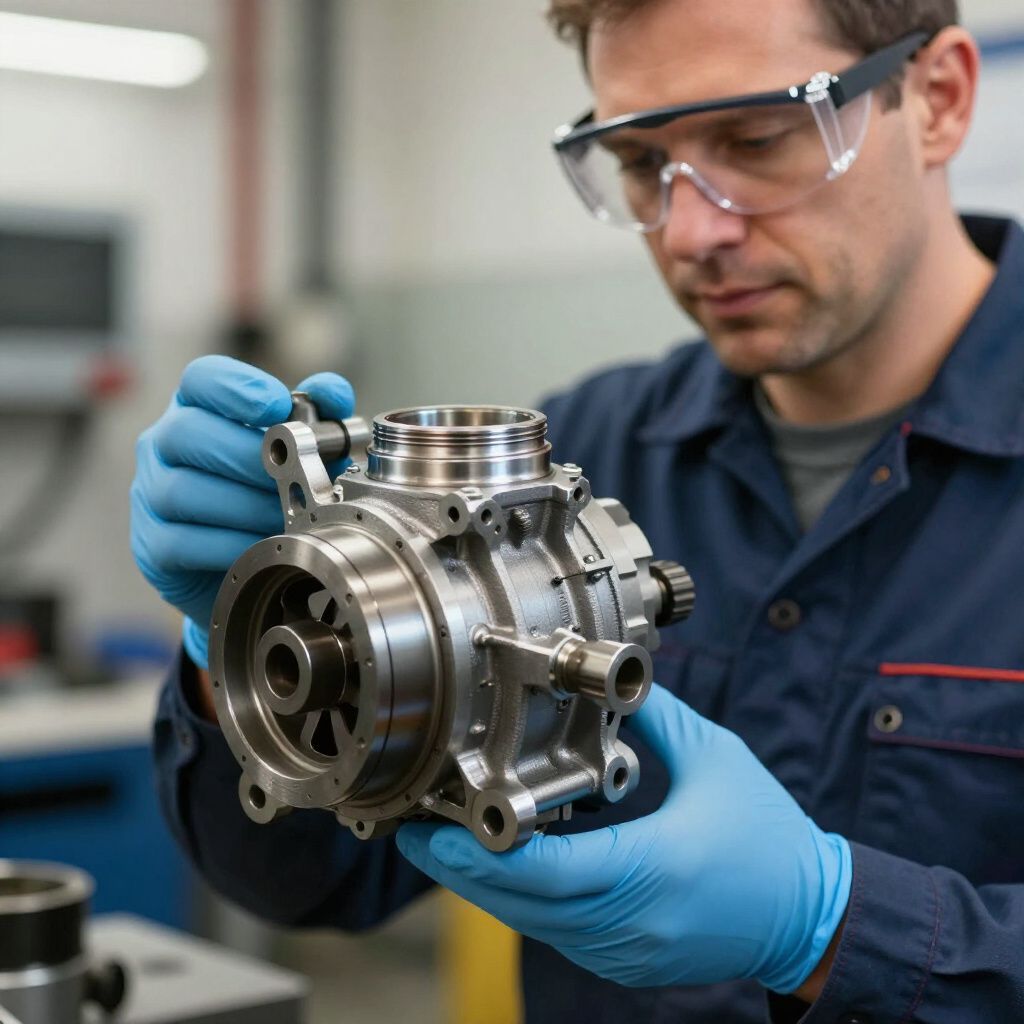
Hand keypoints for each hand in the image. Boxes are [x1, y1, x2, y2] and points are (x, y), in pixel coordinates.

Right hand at [131, 355, 354, 669]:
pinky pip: (182, 542)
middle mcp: (164, 444)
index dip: (238, 387)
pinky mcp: (152, 544)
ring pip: (181, 490)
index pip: (202, 378)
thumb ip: (319, 414)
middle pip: (186, 432)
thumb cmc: (269, 493)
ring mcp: (151, 493)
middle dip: (246, 455)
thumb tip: (333, 394)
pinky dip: (229, 544)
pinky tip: (261, 543)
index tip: (277, 406)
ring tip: (285, 513)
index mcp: (198, 408)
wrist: (249, 562)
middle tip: (290, 474)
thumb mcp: (301, 449)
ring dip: (244, 504)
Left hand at [397, 684, 850, 993]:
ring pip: (533, 925)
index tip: (437, 827)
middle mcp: (633, 921)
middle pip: (523, 903)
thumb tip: (618, 682)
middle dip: (462, 870)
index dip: (481, 852)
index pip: (548, 870)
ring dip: (487, 887)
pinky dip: (523, 904)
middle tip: (417, 833)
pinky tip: (503, 871)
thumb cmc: (769, 838)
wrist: (810, 915)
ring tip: (446, 844)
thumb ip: (660, 718)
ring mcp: (627, 950)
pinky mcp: (626, 960)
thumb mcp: (717, 760)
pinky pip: (557, 934)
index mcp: (654, 868)